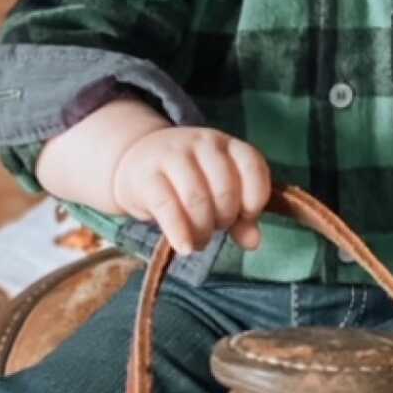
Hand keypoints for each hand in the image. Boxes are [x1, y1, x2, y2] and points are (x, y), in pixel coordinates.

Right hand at [112, 126, 270, 255]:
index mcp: (228, 145)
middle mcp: (203, 144)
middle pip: (224, 189)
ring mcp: (173, 156)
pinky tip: (185, 248)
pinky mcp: (147, 176)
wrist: (137, 160)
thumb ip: (242, 215)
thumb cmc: (187, 181)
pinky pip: (168, 208)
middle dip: (224, 219)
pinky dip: (179, 233)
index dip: (255, 199)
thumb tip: (254, 242)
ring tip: (199, 240)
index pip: (253, 167)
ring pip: (197, 199)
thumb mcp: (219, 191)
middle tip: (215, 229)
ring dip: (203, 230)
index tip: (246, 216)